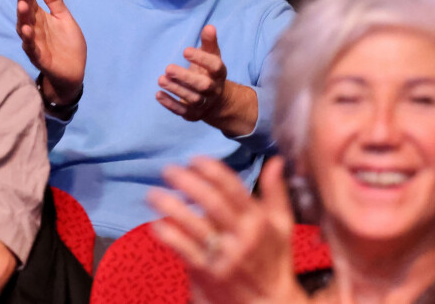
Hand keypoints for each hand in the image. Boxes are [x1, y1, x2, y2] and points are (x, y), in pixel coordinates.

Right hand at [16, 0, 85, 103]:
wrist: (74, 70)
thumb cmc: (67, 43)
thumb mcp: (64, 18)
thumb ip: (54, 0)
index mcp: (40, 19)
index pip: (31, 3)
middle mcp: (34, 30)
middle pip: (26, 15)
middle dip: (23, 2)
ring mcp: (35, 45)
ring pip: (25, 31)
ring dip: (23, 19)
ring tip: (22, 6)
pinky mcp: (40, 59)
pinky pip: (32, 49)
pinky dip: (29, 41)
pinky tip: (27, 31)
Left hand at [148, 156, 306, 303]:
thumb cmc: (273, 260)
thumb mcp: (281, 225)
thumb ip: (276, 191)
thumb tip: (274, 160)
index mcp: (257, 220)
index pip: (232, 188)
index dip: (212, 170)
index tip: (194, 159)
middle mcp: (241, 236)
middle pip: (211, 202)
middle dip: (187, 182)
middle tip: (168, 170)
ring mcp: (223, 256)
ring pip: (193, 226)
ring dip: (170, 206)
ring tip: (153, 193)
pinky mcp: (207, 275)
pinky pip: (184, 251)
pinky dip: (169, 235)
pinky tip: (156, 223)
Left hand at [156, 25, 226, 121]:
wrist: (217, 101)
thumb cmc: (209, 72)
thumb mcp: (212, 56)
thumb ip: (209, 42)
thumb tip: (209, 27)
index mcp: (219, 73)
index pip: (215, 67)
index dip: (202, 59)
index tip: (185, 51)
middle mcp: (214, 89)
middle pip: (203, 86)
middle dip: (186, 77)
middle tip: (168, 68)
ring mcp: (204, 103)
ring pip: (192, 98)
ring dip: (176, 89)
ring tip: (161, 79)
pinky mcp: (193, 114)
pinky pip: (182, 111)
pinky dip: (170, 104)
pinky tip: (158, 94)